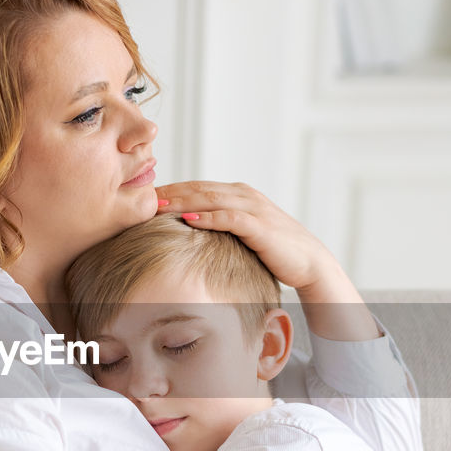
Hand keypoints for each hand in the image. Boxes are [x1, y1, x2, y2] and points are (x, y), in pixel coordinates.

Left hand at [156, 181, 378, 340]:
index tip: (145, 195)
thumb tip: (189, 234)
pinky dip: (208, 217)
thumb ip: (219, 229)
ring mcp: (253, 209)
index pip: (197, 187)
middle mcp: (244, 196)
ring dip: (182, 200)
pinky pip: (230, 218)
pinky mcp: (260, 226)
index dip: (171, 189)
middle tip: (142, 195)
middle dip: (170, 191)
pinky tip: (188, 220)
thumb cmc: (273, 252)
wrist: (309, 263)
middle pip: (199, 188)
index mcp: (237, 195)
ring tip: (157, 204)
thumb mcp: (241, 236)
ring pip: (211, 199)